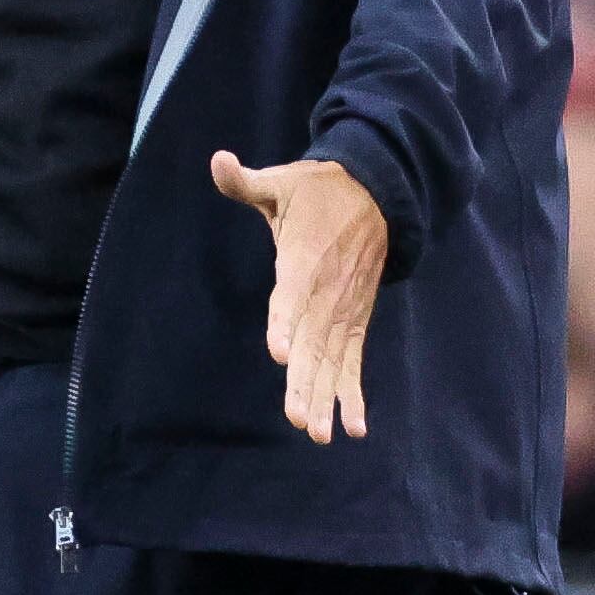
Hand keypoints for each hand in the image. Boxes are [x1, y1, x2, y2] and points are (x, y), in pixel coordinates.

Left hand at [211, 150, 387, 446]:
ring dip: (326, 398)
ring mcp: (344, 311)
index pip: (292, 297)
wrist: (377, 193)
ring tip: (319, 434)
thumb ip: (247, 182)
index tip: (280, 353)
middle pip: (314, 343)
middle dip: (306, 382)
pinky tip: (353, 428)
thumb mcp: (281, 183)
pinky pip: (354, 362)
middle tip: (298, 419)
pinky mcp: (355, 321)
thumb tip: (217, 160)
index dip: (285, 324)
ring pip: (332, 360)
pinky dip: (353, 394)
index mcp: (305, 261)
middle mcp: (327, 293)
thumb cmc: (317, 193)